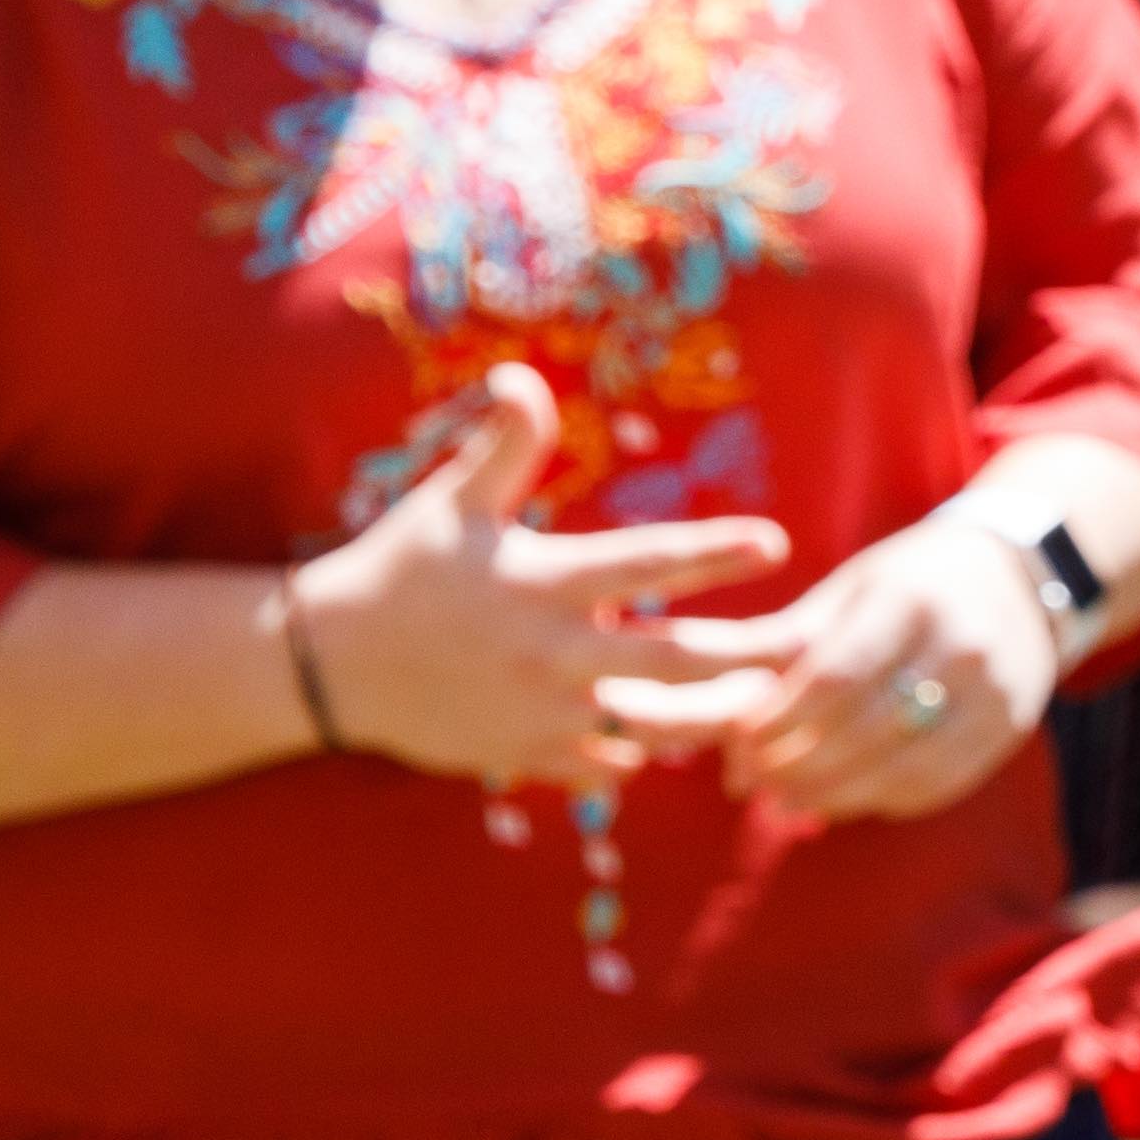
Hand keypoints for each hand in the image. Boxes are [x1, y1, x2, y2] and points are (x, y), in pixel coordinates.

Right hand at [288, 367, 793, 794]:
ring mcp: (539, 713)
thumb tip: (522, 374)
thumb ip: (503, 443)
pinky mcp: (524, 756)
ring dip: (715, 715)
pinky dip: (645, 754)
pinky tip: (681, 739)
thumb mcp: (451, 501)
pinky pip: (606, 764)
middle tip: (813, 643)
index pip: (644, 564)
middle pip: (675, 661)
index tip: (776, 542)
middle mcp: (550, 653)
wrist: (326, 663)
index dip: (713, 553)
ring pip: (654, 724)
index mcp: (540, 584)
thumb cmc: (399, 569)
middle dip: (751, 655)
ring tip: (772, 702)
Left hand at [617, 506, 1063, 826]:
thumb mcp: (846, 593)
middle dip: (798, 765)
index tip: (738, 745)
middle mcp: (962, 645)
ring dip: (834, 794)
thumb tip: (717, 723)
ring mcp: (996, 691)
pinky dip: (882, 799)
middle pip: (864, 730)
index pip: (833, 677)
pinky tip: (846, 797)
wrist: (1021, 577)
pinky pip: (938, 783)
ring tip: (786, 802)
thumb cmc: (907, 584)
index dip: (779, 722)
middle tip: (750, 784)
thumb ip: (781, 648)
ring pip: (902, 767)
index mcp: (911, 599)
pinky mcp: (1011, 727)